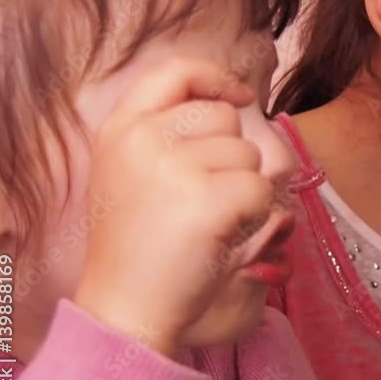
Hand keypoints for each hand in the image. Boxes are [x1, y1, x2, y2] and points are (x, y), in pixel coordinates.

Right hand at [75, 58, 269, 355]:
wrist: (126, 307)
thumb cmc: (141, 245)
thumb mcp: (132, 173)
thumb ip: (167, 132)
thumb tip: (234, 99)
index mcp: (121, 129)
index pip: (175, 71)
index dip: (215, 78)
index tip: (240, 97)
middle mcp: (142, 138)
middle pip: (223, 117)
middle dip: (230, 156)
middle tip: (202, 200)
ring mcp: (172, 166)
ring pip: (248, 154)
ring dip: (242, 188)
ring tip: (206, 222)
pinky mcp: (206, 198)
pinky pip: (260, 189)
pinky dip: (254, 216)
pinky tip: (220, 235)